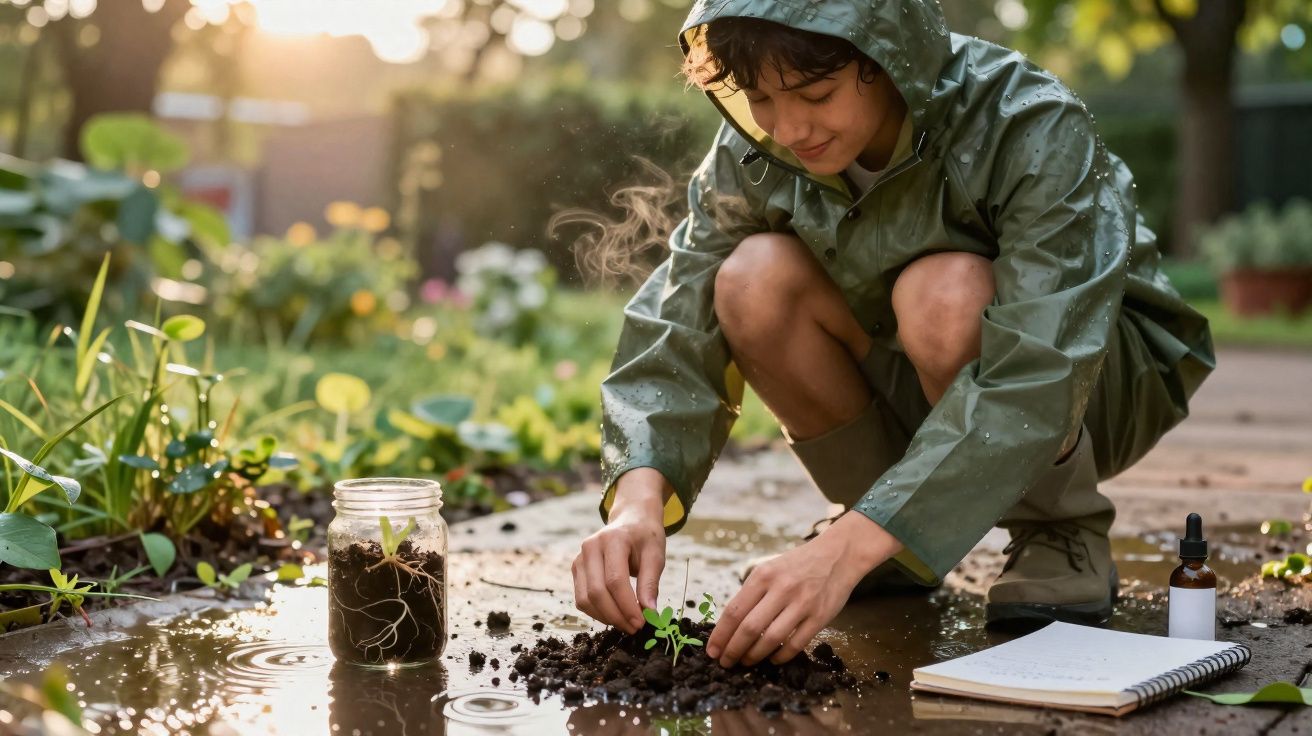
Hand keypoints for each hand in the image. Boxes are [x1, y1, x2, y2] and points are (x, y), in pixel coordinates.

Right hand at [571, 471, 669, 633]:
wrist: (631, 520)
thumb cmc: (645, 537)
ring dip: (606, 618)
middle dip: (616, 616)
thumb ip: (651, 583)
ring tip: (627, 623)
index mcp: (612, 539)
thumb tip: (649, 613)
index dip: (627, 606)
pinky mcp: (576, 569)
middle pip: (596, 592)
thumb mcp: (656, 555)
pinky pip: (582, 599)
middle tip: (635, 628)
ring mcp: (579, 558)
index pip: (615, 580)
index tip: (641, 623)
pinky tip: (615, 615)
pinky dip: (597, 613)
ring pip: (585, 599)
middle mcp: (590, 547)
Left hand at [705, 512, 901, 667]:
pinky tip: (773, 659)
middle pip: (749, 628)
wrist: (838, 555)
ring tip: (746, 662)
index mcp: (763, 575)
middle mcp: (781, 589)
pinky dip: (781, 656)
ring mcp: (802, 603)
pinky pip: (796, 644)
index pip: (734, 611)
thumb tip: (730, 625)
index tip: (712, 650)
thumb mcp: (770, 568)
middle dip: (733, 650)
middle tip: (725, 662)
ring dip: (754, 656)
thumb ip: (752, 593)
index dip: (720, 635)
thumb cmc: (798, 565)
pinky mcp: (820, 617)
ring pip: (771, 639)